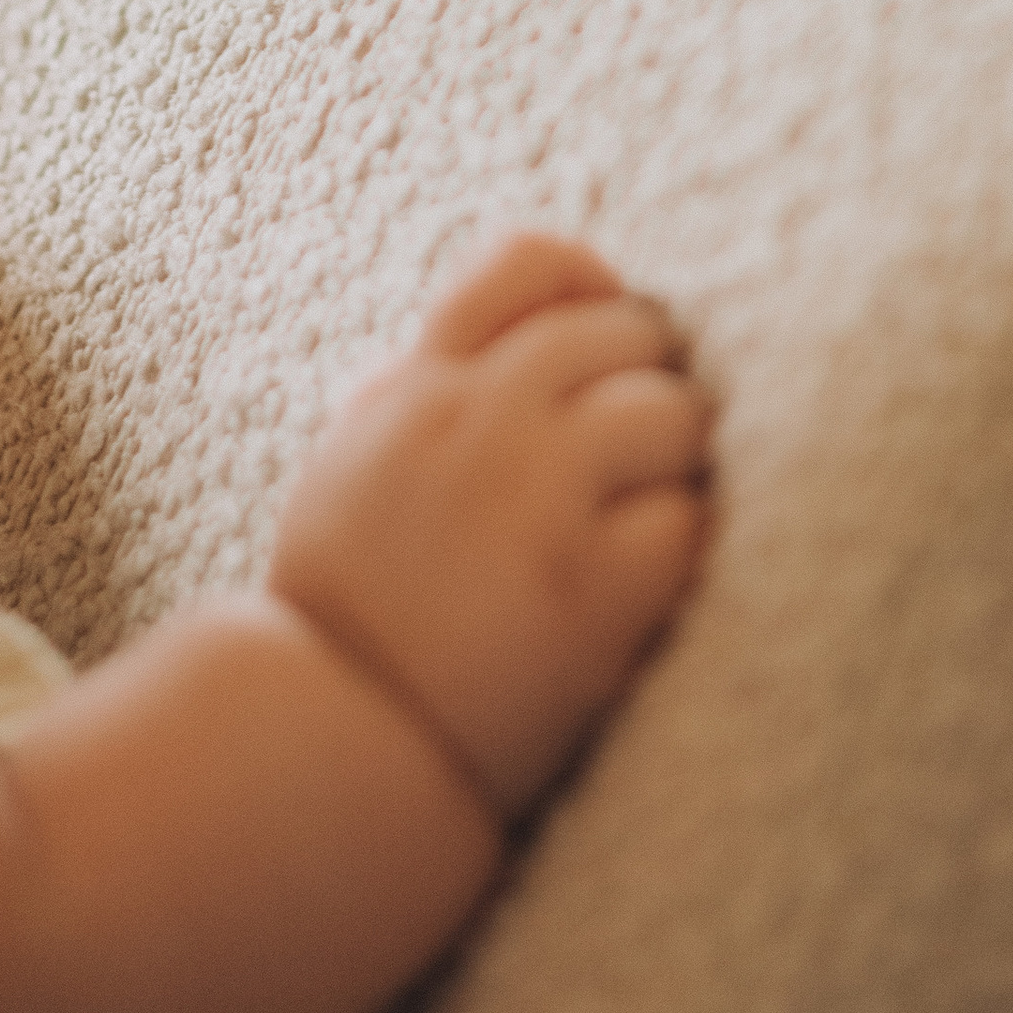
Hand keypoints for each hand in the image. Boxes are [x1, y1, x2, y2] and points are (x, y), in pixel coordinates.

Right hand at [270, 235, 714, 822]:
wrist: (328, 748)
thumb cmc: (340, 619)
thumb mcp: (347, 473)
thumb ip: (401, 400)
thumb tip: (446, 347)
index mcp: (418, 388)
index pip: (524, 264)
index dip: (590, 286)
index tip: (609, 335)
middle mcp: (477, 423)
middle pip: (625, 334)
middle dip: (652, 384)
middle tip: (650, 448)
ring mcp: (535, 500)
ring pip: (671, 417)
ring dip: (680, 464)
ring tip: (659, 511)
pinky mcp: (587, 590)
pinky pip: (683, 524)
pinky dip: (683, 551)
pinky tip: (656, 585)